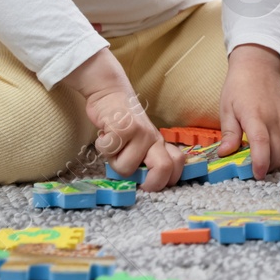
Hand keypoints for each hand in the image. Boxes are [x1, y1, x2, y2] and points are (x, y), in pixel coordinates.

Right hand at [65, 49, 182, 192]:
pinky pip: (109, 152)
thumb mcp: (141, 140)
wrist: (111, 93)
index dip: (167, 181)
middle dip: (150, 183)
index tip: (150, 185)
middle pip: (164, 168)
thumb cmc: (124, 123)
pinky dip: (102, 147)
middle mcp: (154, 138)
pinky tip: (104, 136)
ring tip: (113, 148)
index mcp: (160, 143)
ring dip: (114, 162)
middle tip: (136, 183)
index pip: (178, 163)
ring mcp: (140, 132)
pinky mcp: (123, 128)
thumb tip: (142, 183)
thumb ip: (146, 156)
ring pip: (127, 168)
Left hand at [220, 44, 279, 178]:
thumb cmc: (239, 88)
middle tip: (253, 165)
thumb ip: (229, 134)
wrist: (260, 67)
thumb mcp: (226, 109)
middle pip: (277, 154)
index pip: (261, 143)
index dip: (261, 162)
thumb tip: (225, 154)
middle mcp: (276, 117)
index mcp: (255, 115)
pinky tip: (270, 137)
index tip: (257, 174)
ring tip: (260, 149)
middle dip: (266, 166)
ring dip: (273, 156)